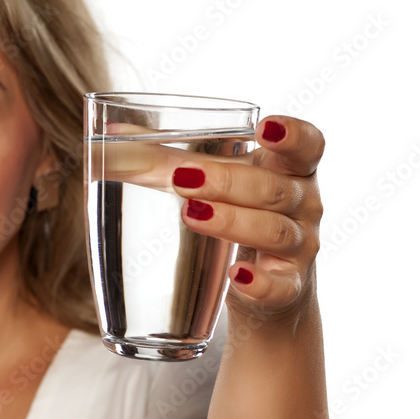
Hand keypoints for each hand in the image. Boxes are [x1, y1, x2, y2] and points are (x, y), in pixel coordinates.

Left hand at [171, 116, 324, 319]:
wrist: (269, 290)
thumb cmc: (239, 216)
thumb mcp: (214, 185)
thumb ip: (167, 159)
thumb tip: (112, 135)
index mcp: (288, 169)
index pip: (307, 146)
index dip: (291, 135)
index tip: (265, 127)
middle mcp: (303, 205)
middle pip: (273, 188)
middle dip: (227, 181)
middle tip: (183, 179)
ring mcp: (300, 248)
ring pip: (274, 231)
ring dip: (232, 221)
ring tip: (191, 214)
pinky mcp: (288, 288)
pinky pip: (279, 286)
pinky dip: (259, 282)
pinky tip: (236, 277)